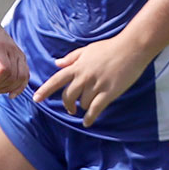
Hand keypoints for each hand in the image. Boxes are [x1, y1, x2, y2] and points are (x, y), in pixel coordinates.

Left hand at [0, 18, 27, 95]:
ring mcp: (19, 55)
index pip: (5, 70)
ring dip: (8, 88)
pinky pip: (25, 75)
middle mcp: (14, 51)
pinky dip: (19, 86)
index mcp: (1, 47)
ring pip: (22, 78)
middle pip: (14, 76)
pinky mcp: (21, 58)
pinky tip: (10, 94)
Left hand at [32, 36, 150, 125]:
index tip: (36, 99)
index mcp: (77, 66)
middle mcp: (84, 77)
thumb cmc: (110, 47)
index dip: (45, 90)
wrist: (132, 48)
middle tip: (71, 109)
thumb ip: (71, 58)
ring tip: (89, 106)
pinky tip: (88, 122)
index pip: (56, 80)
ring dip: (83, 107)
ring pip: (83, 103)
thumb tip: (57, 63)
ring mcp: (96, 85)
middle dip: (68, 104)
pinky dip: (90, 117)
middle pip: (67, 96)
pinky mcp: (109, 92)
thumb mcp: (88, 50)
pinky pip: (95, 109)